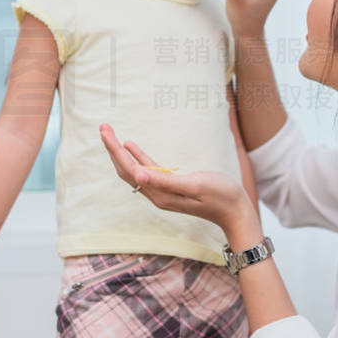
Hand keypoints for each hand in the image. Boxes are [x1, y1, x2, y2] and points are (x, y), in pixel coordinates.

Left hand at [98, 123, 257, 235]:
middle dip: (112, 149)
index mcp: (160, 194)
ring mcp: (162, 192)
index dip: (115, 150)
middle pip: (126, 170)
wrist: (235, 210)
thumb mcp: (194, 185)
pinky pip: (147, 170)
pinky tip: (130, 145)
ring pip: (133, 170)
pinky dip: (137, 157)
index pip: (130, 170)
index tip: (105, 132)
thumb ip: (166, 181)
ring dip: (120, 152)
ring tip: (110, 133)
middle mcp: (156, 194)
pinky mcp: (170, 187)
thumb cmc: (220, 196)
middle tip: (103, 127)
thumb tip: (138, 176)